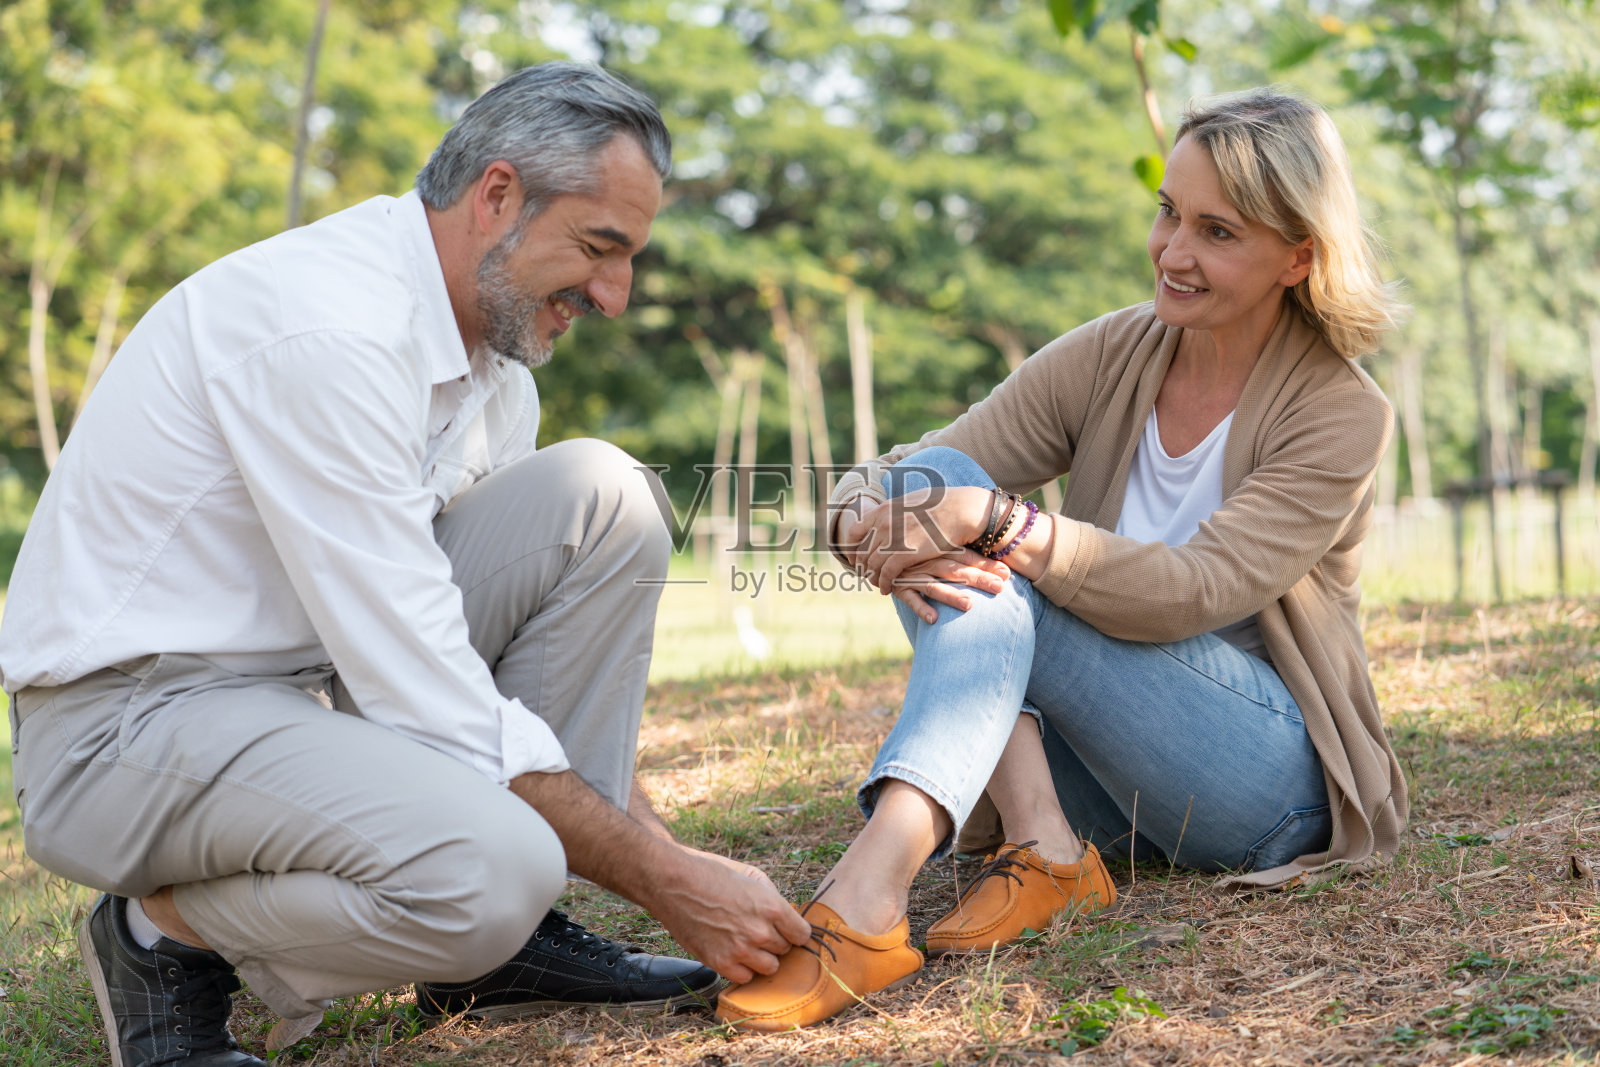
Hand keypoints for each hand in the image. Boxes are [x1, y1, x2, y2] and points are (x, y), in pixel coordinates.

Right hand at [644, 846, 811, 983]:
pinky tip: (734, 953)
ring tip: (748, 943)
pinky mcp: (720, 963)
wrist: (673, 883)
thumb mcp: (750, 874)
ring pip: (770, 968)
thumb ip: (773, 897)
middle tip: (758, 930)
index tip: (787, 929)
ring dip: (763, 957)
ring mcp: (740, 950)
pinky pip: (746, 977)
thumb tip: (787, 916)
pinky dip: (743, 968)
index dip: (795, 931)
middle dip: (776, 941)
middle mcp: (760, 931)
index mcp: (771, 906)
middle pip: (786, 950)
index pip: (803, 934)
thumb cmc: (711, 873)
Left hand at [844, 487, 1004, 593]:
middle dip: (863, 566)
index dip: (853, 547)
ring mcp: (892, 539)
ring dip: (872, 577)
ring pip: (872, 565)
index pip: (855, 531)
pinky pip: (886, 574)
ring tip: (876, 584)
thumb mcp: (913, 501)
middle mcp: (883, 524)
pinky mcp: (904, 554)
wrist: (960, 510)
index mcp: (883, 510)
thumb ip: (898, 510)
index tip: (855, 557)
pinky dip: (883, 583)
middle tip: (865, 575)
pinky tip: (886, 589)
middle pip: (863, 551)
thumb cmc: (943, 505)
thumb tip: (894, 512)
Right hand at [890, 552, 1011, 622]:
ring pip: (935, 586)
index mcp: (938, 549)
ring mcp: (912, 574)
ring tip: (970, 605)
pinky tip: (934, 619)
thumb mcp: (931, 543)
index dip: (986, 564)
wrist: (871, 544)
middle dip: (978, 578)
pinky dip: (921, 608)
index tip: (1007, 573)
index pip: (966, 556)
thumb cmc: (910, 547)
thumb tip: (987, 558)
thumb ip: (954, 549)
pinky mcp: (899, 587)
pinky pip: (910, 599)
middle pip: (956, 570)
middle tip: (1000, 587)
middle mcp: (927, 561)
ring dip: (952, 596)